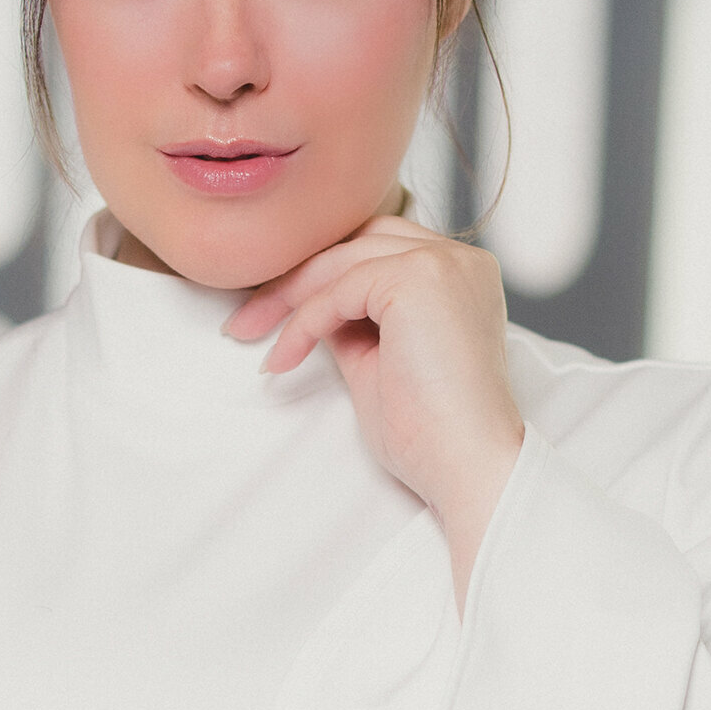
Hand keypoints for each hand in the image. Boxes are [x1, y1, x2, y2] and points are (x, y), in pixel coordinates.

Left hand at [225, 218, 524, 608]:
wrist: (468, 467)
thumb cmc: (430, 435)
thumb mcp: (377, 364)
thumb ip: (351, 326)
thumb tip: (308, 309)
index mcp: (457, 276)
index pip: (376, 250)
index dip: (320, 277)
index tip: (270, 316)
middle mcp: (458, 259)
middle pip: (356, 242)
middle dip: (294, 278)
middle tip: (242, 321)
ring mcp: (442, 263)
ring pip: (343, 259)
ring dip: (288, 298)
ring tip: (248, 334)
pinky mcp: (419, 279)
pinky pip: (339, 288)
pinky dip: (304, 321)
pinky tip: (284, 357)